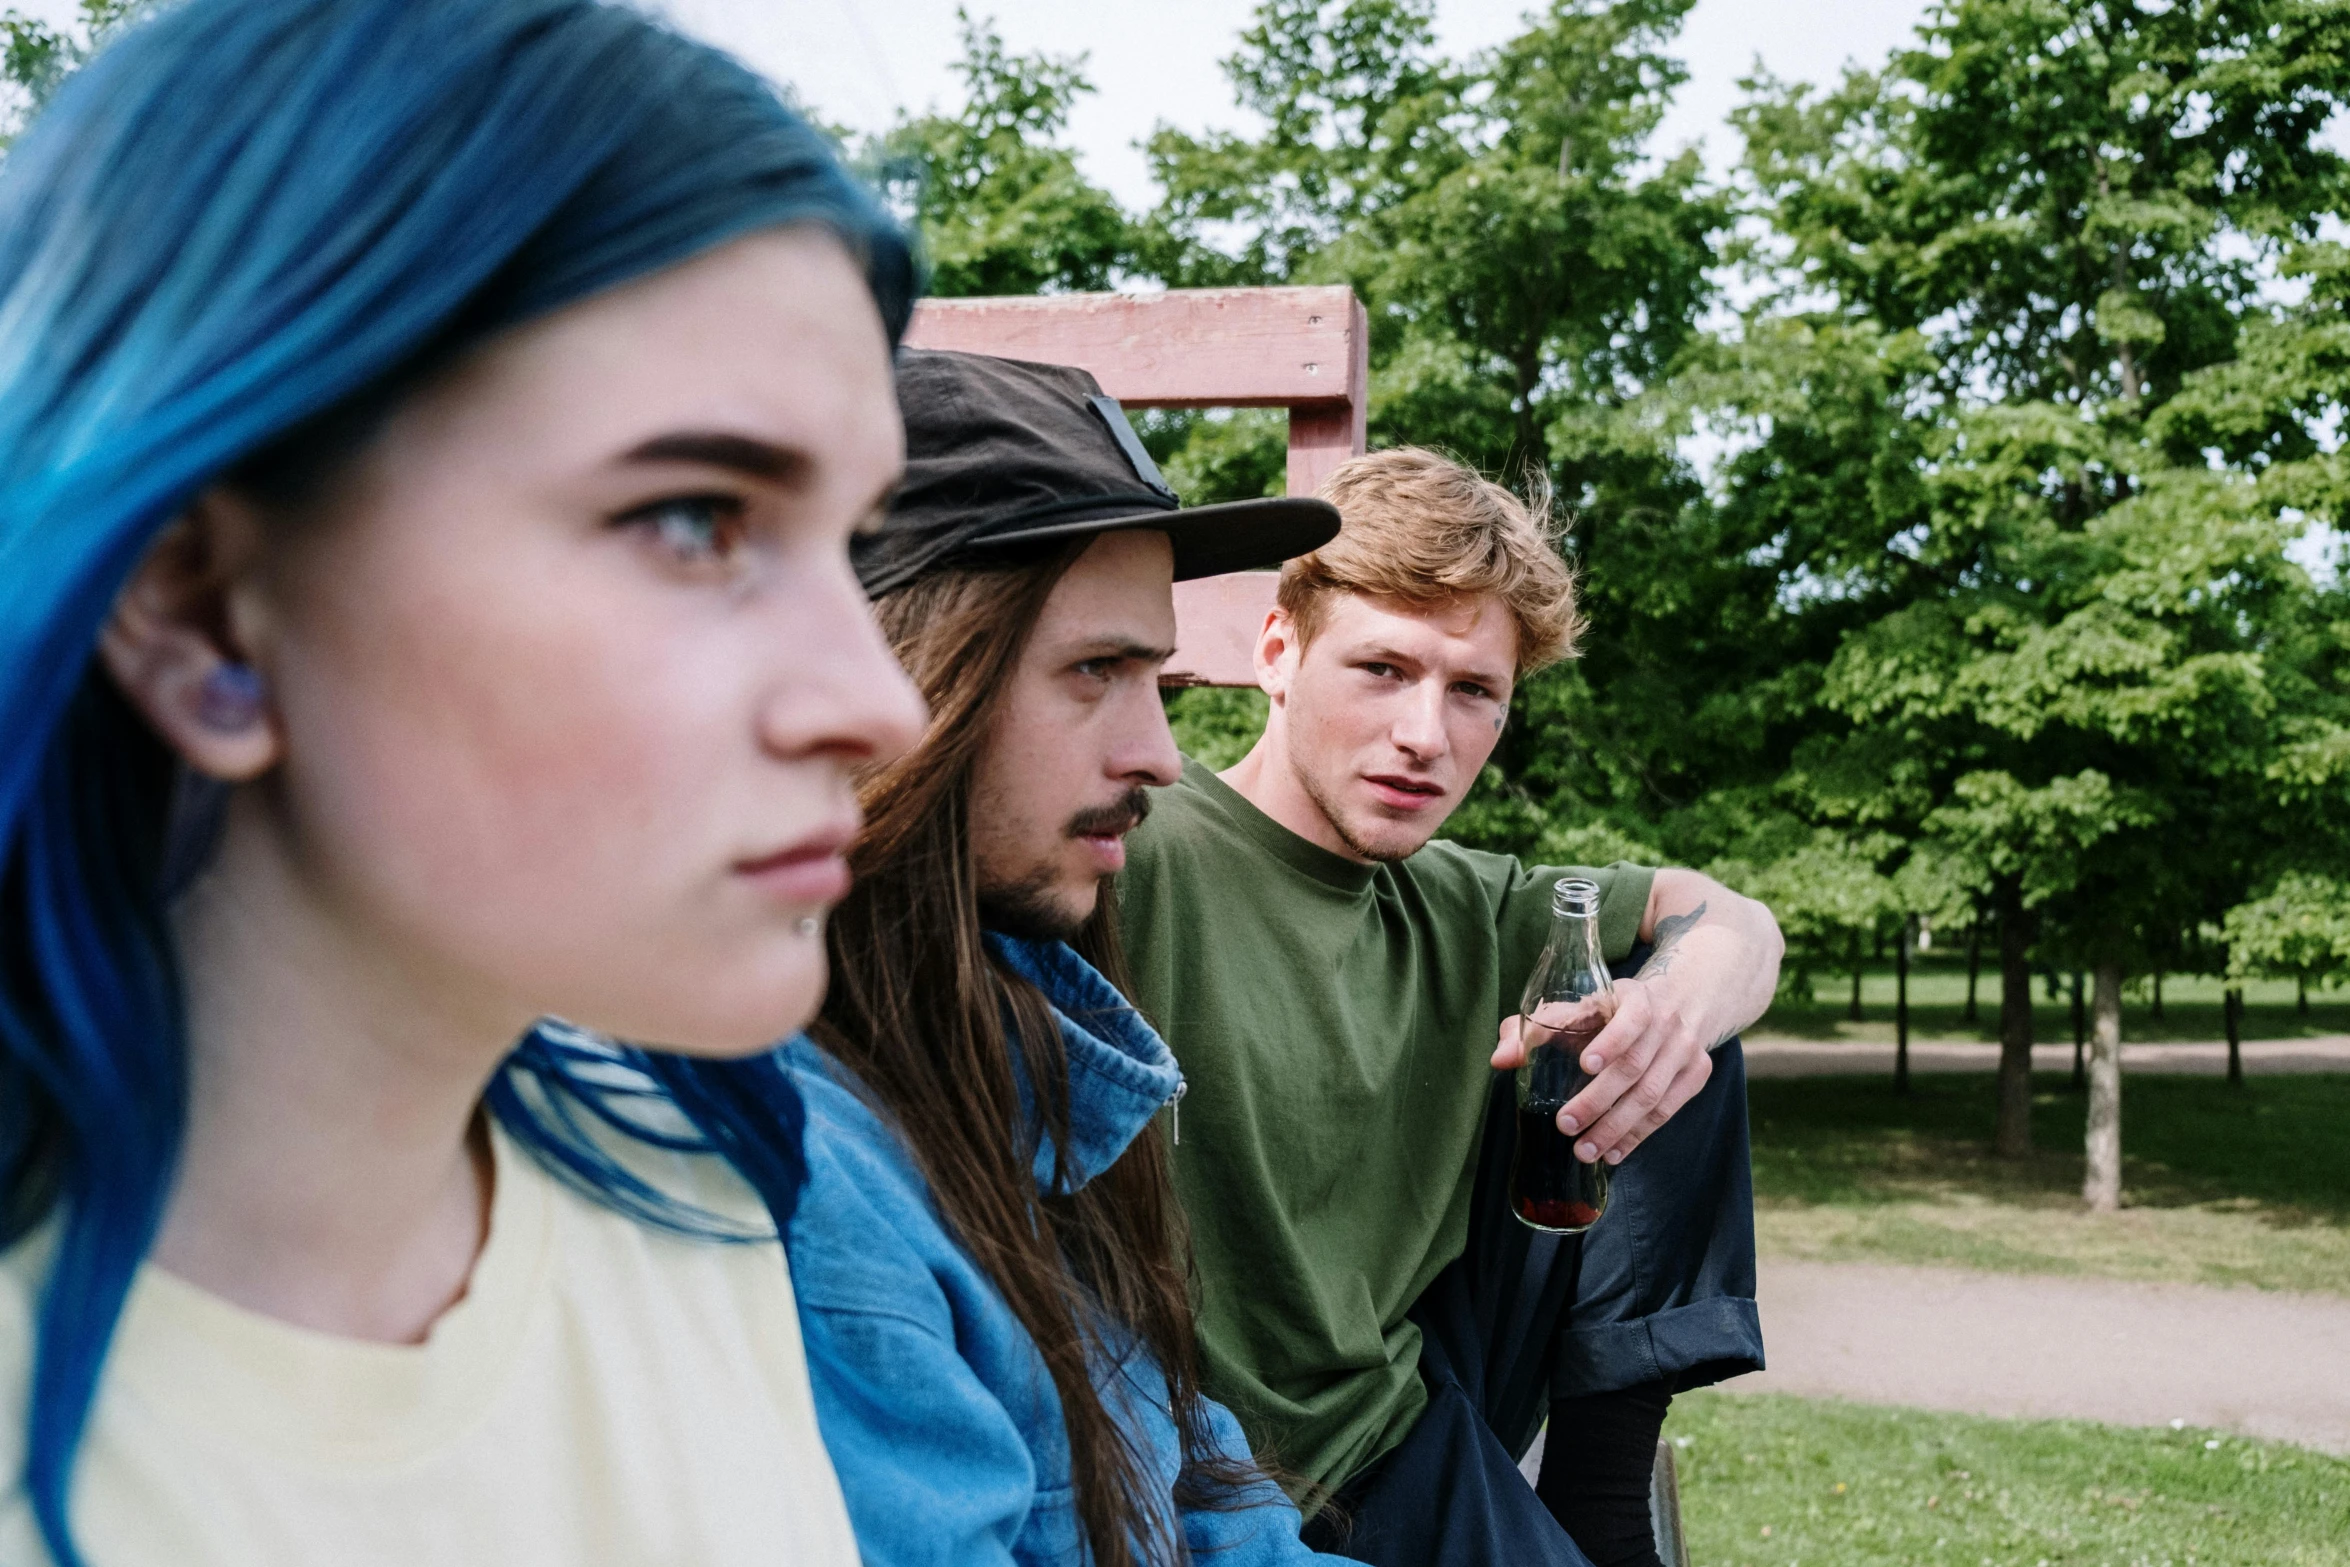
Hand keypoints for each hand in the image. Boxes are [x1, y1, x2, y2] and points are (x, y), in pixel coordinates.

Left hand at [1490, 977, 1713, 1164]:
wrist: (1680, 1003)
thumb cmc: (1611, 1010)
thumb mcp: (1578, 1008)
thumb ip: (1535, 1029)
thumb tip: (1500, 1059)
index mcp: (1636, 997)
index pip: (1630, 1017)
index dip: (1611, 1041)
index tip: (1585, 1064)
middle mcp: (1667, 1022)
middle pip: (1636, 1067)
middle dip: (1599, 1100)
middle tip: (1566, 1125)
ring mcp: (1685, 1050)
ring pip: (1652, 1096)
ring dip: (1617, 1128)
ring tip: (1585, 1151)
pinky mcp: (1696, 1075)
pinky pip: (1667, 1111)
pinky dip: (1639, 1136)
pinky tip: (1615, 1152)